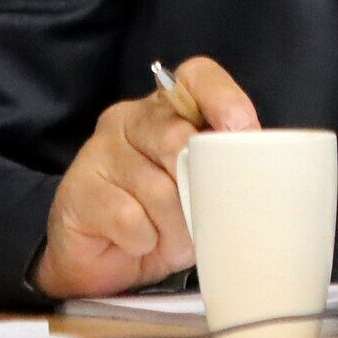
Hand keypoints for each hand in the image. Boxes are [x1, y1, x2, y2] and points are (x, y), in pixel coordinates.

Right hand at [30, 56, 258, 298]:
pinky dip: (144, 240)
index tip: (243, 129)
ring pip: (156, 186)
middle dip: (197, 186)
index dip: (223, 98)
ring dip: (173, 225)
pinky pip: (129, 217)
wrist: (101, 261)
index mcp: (168, 109)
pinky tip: (139, 241)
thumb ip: (223, 169)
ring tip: (170, 236)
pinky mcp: (78, 189)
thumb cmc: (161, 219)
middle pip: (176, 135)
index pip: (196, 76)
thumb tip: (258, 166)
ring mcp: (100, 150)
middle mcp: (131, 119)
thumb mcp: (200, 189)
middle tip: (202, 214)